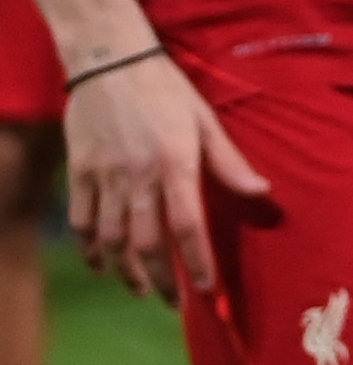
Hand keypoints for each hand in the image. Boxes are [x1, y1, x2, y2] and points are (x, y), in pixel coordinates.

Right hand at [66, 54, 266, 301]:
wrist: (110, 61)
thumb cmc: (167, 90)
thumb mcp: (206, 121)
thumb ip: (230, 162)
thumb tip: (263, 194)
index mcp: (176, 164)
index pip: (187, 226)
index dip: (198, 263)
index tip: (208, 291)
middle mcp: (138, 176)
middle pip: (146, 243)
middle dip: (161, 279)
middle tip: (174, 303)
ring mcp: (103, 177)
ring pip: (111, 239)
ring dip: (126, 271)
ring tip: (142, 290)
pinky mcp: (78, 173)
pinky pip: (81, 221)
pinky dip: (90, 249)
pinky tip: (102, 265)